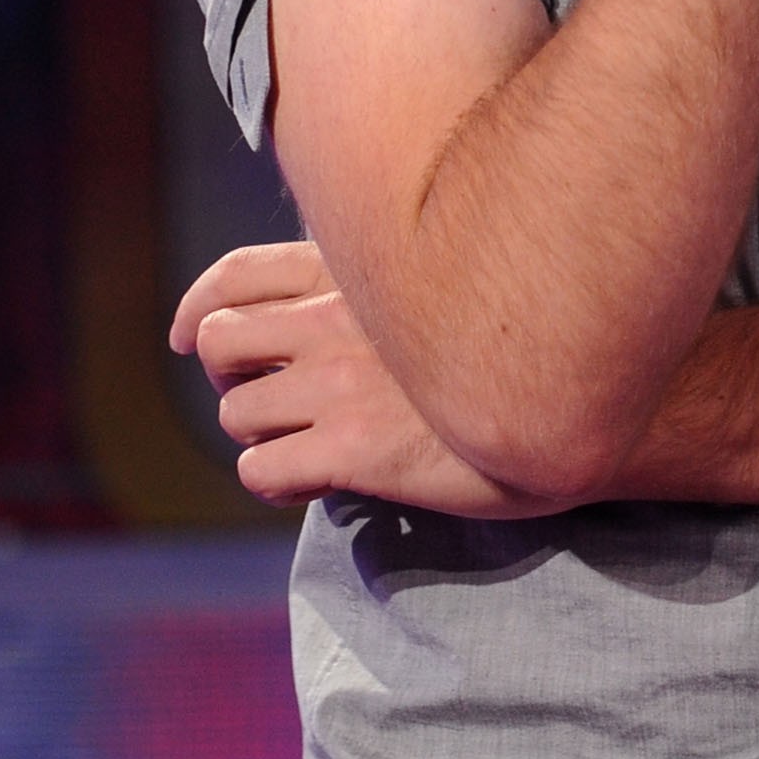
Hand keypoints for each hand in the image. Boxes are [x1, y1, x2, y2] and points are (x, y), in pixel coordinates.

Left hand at [170, 242, 543, 516]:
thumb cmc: (516, 355)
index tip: (187, 335)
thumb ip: (385, 284)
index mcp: (356, 272)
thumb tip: (341, 298)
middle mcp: (338, 318)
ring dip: (260, 437)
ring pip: (236, 414)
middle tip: (268, 403)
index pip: (238, 274)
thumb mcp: (445, 287)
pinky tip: (315, 485)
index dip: (198, 307)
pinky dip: (276, 485)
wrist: (571, 404)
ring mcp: (342, 383)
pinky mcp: (354, 448)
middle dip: (231, 378)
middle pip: (219, 341)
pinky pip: (263, 471)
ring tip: (305, 450)